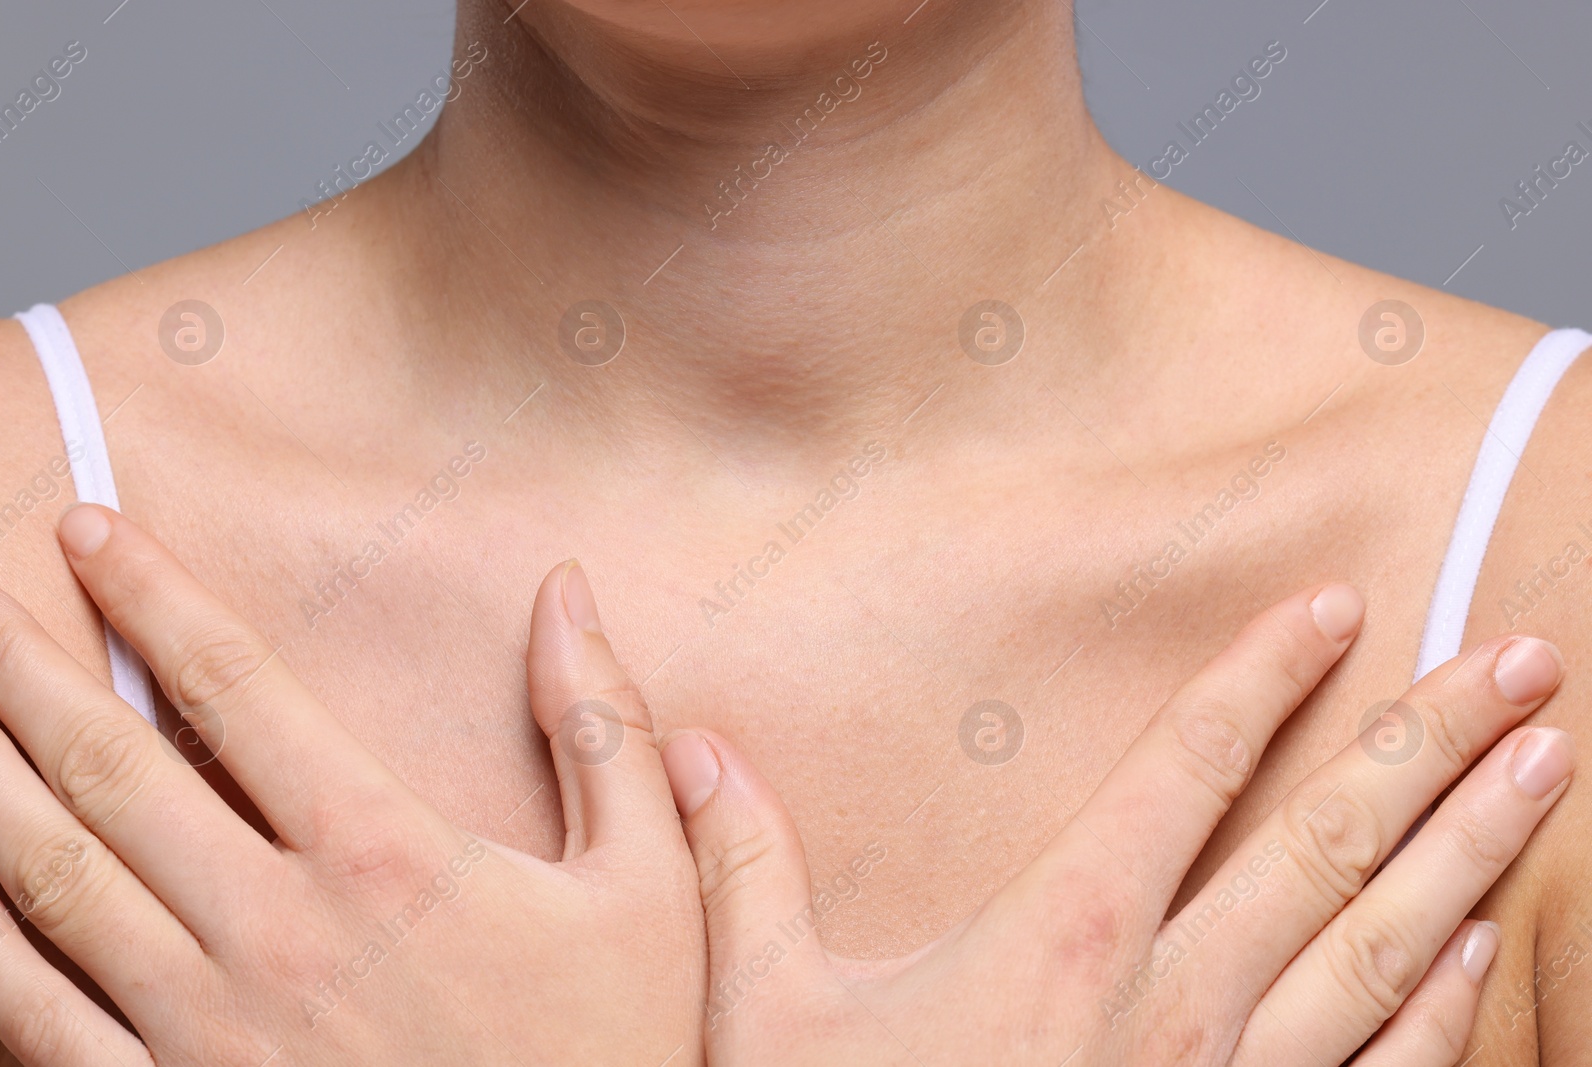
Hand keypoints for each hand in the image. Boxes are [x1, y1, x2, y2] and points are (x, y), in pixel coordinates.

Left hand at [0, 506, 704, 1065]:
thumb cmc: (610, 1053)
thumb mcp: (646, 888)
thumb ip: (603, 729)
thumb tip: (567, 592)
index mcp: (381, 856)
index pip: (236, 687)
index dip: (151, 594)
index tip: (87, 530)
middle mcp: (270, 931)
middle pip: (109, 768)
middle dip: (23, 665)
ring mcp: (205, 1030)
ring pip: (47, 882)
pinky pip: (36, 1020)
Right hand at [658, 584, 1571, 1064]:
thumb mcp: (772, 1016)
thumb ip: (744, 870)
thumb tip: (691, 750)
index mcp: (1065, 933)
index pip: (1187, 765)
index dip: (1263, 675)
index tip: (1335, 605)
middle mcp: (1176, 996)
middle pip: (1327, 840)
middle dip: (1431, 742)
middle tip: (1525, 660)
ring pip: (1384, 943)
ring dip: (1472, 845)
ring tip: (1548, 761)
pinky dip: (1446, 1004)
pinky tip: (1487, 944)